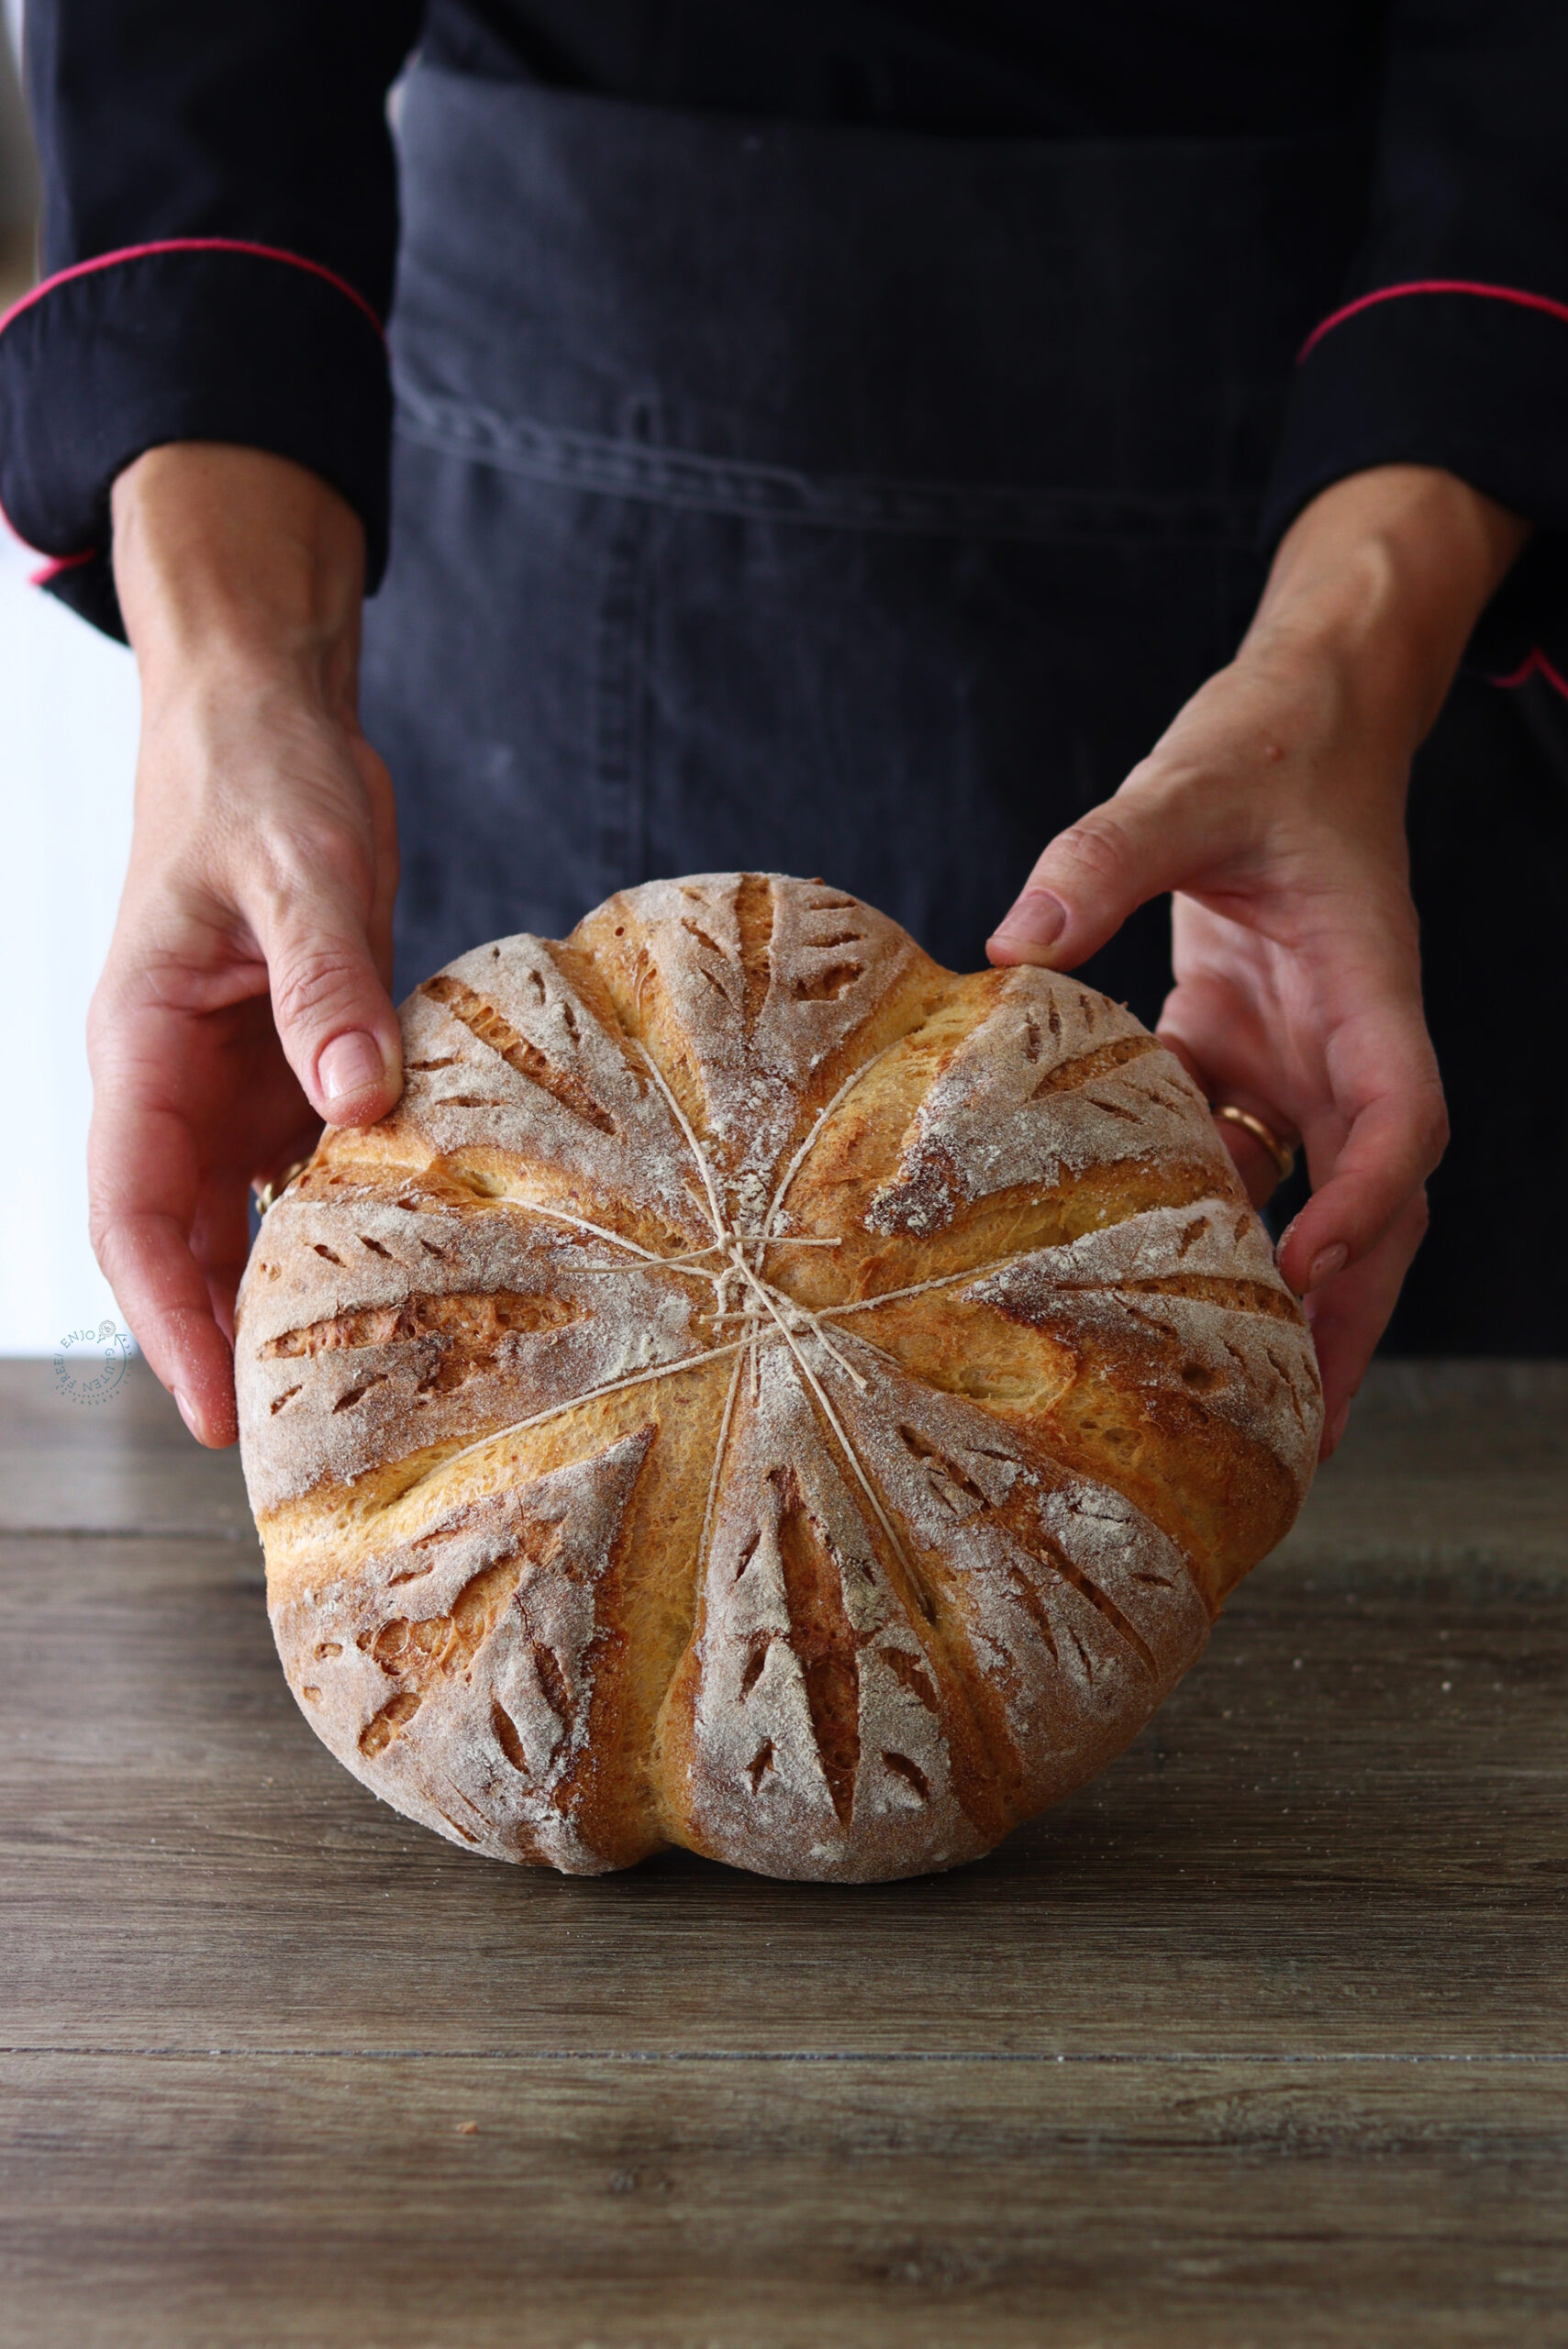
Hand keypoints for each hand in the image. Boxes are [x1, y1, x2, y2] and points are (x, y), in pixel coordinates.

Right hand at [89, 444, 402, 1446]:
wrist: (268, 719)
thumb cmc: (259, 778)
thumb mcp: (299, 866)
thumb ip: (325, 981)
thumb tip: (360, 1103)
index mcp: (139, 1043)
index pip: (129, 1210)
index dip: (164, 1318)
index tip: (212, 1410)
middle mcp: (173, 1079)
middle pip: (176, 1240)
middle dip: (218, 1339)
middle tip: (294, 1442)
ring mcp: (229, 1078)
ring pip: (238, 1215)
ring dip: (279, 1292)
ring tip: (355, 1383)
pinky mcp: (290, 1063)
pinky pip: (307, 1164)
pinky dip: (342, 1218)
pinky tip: (410, 1265)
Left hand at [988, 466, 1528, 1456]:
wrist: (1305, 715)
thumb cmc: (1270, 743)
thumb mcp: (1188, 780)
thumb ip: (1104, 853)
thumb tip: (1009, 944)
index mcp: (1369, 988)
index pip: (1400, 1118)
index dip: (1365, 1205)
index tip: (1308, 1272)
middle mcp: (1345, 1043)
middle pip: (1376, 1207)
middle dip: (1349, 1316)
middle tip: (1303, 1430)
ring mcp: (1297, 1057)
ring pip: (1308, 1202)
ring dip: (1281, 1297)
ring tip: (1235, 1402)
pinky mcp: (1241, 1050)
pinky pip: (1229, 1154)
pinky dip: (1196, 1217)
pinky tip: (1135, 1282)